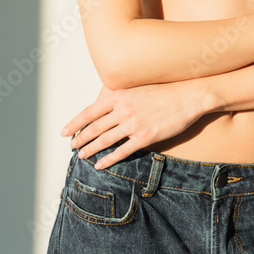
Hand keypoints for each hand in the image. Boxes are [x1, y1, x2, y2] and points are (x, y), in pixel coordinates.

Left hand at [59, 81, 219, 168]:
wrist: (188, 96)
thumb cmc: (164, 90)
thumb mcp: (138, 88)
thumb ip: (121, 97)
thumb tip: (106, 106)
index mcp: (119, 96)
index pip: (89, 112)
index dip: (74, 123)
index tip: (64, 131)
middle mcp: (123, 110)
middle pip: (94, 128)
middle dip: (80, 138)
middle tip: (72, 145)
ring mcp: (134, 124)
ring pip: (105, 141)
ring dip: (90, 149)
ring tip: (81, 155)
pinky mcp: (145, 137)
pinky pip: (122, 151)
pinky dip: (109, 160)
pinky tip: (100, 165)